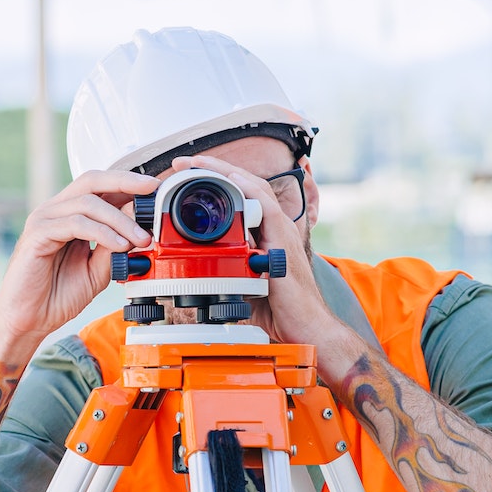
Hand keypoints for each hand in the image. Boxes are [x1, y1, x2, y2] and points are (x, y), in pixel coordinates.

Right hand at [0, 170, 158, 367]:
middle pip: (92, 181)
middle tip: (151, 190)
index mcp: (69, 215)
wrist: (30, 320)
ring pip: (88, 203)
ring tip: (140, 238)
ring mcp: (44, 220)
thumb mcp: (99, 269)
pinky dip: (102, 233)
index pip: (99, 187)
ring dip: (120, 219)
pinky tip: (119, 246)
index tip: (155, 188)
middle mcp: (55, 212)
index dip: (127, 183)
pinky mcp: (37, 235)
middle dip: (125, 182)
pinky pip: (75, 223)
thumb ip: (115, 245)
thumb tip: (137, 224)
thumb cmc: (57, 295)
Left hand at [175, 153, 361, 369]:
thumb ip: (224, 273)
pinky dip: (248, 189)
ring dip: (224, 172)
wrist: (307, 328)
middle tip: (184, 162)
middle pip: (245, 186)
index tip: (188, 175)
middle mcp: (275, 229)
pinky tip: (230, 177)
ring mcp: (282, 233)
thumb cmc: (280, 312)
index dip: (217, 182)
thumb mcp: (244, 287)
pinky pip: (268, 208)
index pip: (241, 198)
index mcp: (265, 236)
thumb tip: (194, 276)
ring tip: (198, 163)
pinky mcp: (284, 243)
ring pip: (254, 189)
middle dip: (213, 170)